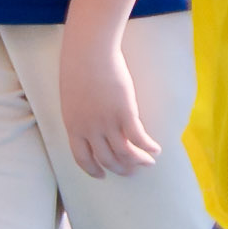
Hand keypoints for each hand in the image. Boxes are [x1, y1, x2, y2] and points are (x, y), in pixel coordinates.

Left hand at [52, 31, 159, 177]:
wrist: (88, 53)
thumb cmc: (77, 69)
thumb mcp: (71, 99)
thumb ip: (80, 115)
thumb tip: (91, 126)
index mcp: (73, 126)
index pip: (82, 158)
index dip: (93, 169)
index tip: (101, 175)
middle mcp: (90, 130)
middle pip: (107, 159)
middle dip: (121, 168)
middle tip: (131, 171)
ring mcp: (108, 123)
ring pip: (125, 153)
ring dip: (138, 162)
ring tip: (148, 163)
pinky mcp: (125, 114)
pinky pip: (139, 138)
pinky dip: (149, 147)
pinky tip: (156, 149)